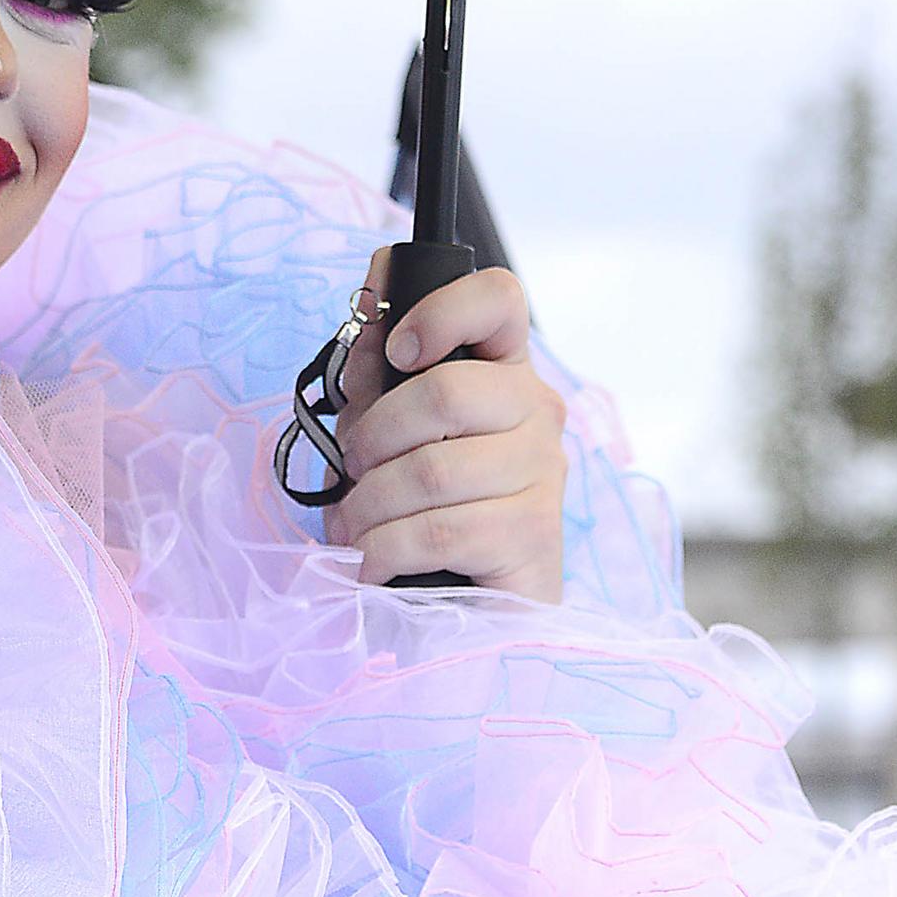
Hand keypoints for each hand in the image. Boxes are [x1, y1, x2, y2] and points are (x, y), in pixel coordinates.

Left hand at [333, 246, 568, 600]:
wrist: (464, 605)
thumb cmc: (421, 506)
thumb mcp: (384, 430)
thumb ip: (377, 368)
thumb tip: (369, 291)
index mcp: (502, 371)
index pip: (500, 299)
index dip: (443, 312)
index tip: (399, 350)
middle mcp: (536, 412)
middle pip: (446, 392)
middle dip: (372, 439)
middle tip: (352, 472)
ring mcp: (544, 473)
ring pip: (432, 471)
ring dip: (369, 506)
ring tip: (355, 529)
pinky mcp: (535, 536)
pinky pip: (437, 531)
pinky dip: (383, 550)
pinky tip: (371, 563)